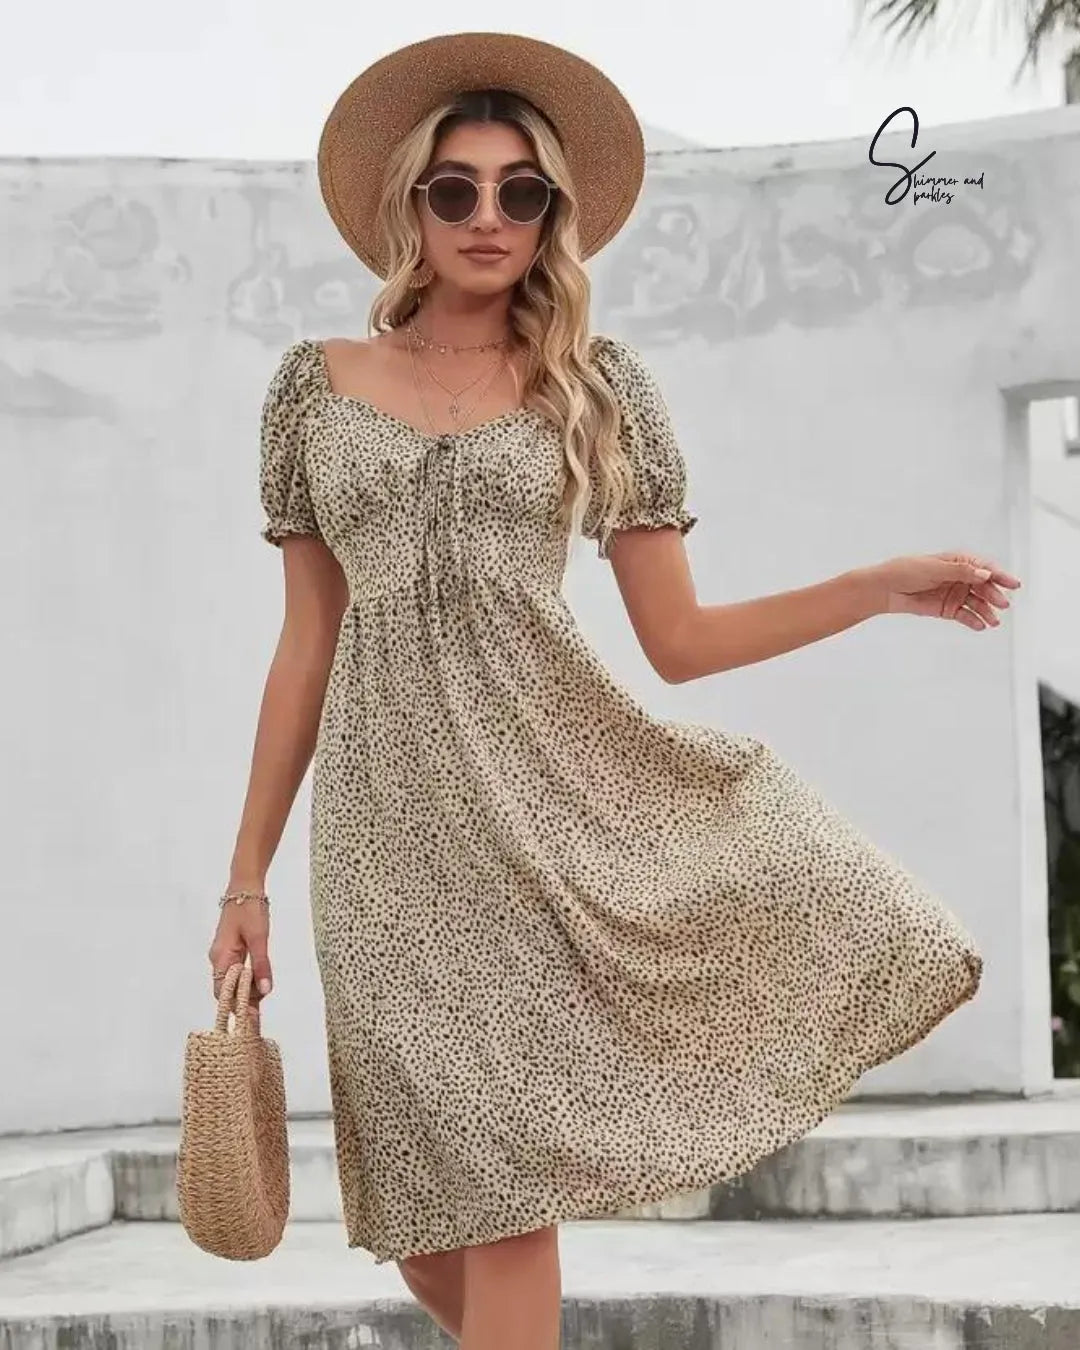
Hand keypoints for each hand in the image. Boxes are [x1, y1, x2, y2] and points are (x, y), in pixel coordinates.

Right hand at [207, 894, 272, 1020]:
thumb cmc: (250, 910)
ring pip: (233, 981)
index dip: (236, 1008)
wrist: (245, 886)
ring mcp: (224, 954)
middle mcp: (219, 959)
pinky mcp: (232, 950)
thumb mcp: (259, 938)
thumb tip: (264, 991)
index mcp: (221, 957)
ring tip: (261, 1008)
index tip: (251, 1023)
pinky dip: (247, 981)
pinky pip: (237, 971)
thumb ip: (261, 965)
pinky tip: (259, 987)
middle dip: (242, 1004)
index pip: (223, 992)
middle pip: (227, 990)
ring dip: (246, 993)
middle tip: (258, 1022)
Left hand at [861, 551, 1020, 627]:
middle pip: (984, 586)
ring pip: (977, 603)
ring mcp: (955, 594)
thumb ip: (960, 572)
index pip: (984, 568)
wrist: (885, 589)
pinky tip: (981, 626)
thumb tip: (983, 574)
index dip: (1000, 575)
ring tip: (993, 621)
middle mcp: (960, 577)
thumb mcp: (934, 568)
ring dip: (987, 611)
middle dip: (994, 595)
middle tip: (1002, 604)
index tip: (1012, 584)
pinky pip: (965, 615)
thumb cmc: (905, 571)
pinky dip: (973, 620)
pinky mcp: (948, 609)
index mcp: (958, 562)